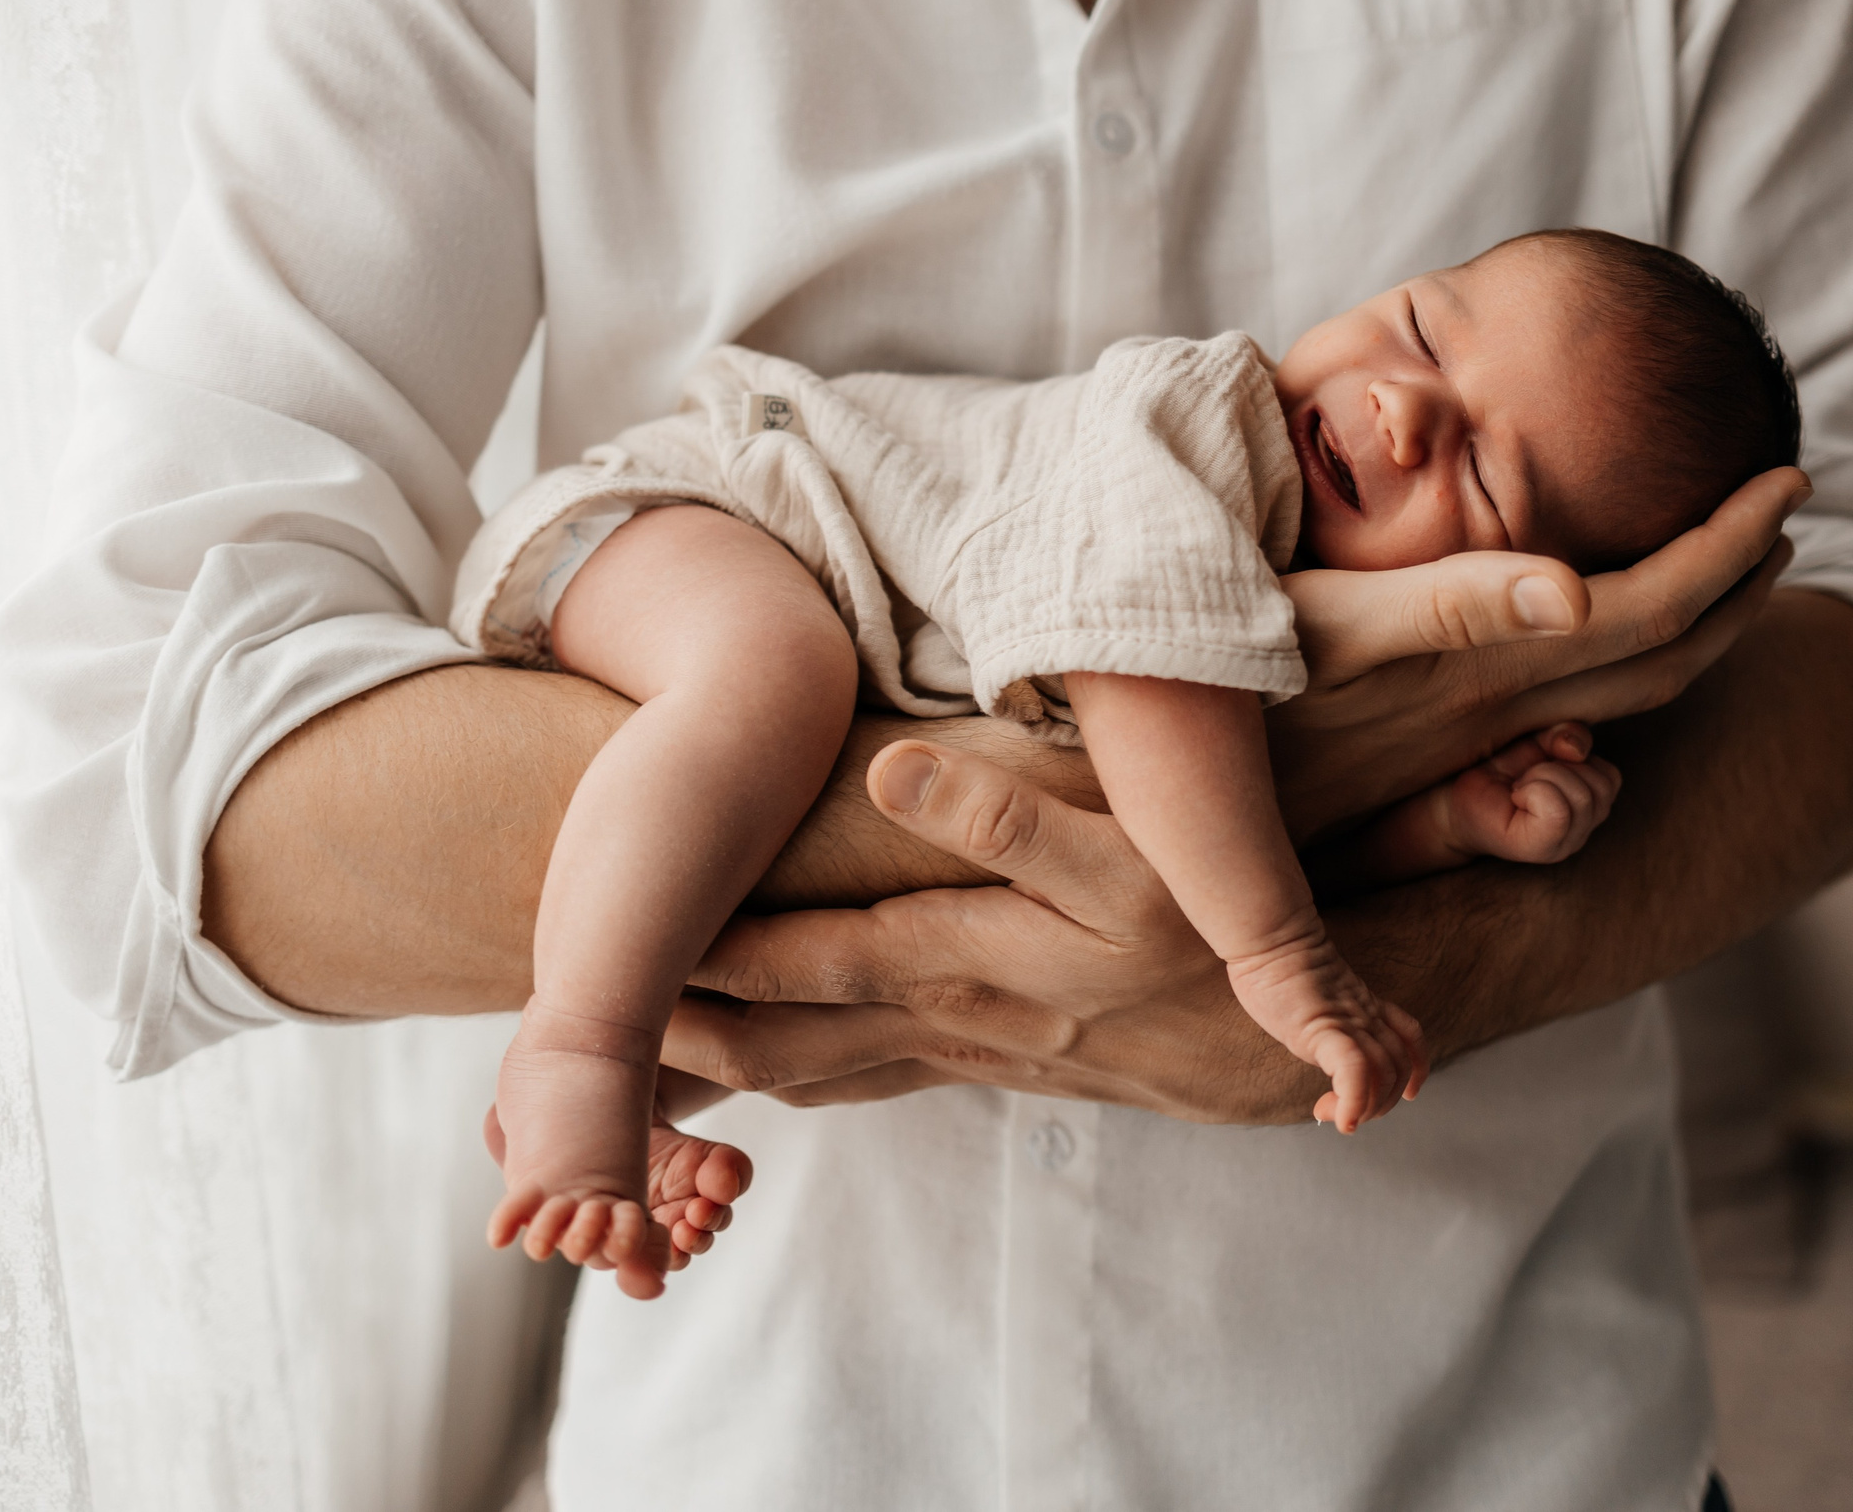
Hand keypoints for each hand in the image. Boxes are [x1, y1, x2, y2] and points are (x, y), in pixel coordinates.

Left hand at [661, 738, 1320, 1123]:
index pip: (799, 967)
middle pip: (779, 1045)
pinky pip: (863, 1085)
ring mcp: (963, 1055)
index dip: (702, 960)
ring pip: (813, 1075)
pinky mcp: (989, 1065)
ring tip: (625, 1074)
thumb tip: (890, 767)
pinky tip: (754, 1080)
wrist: (1278, 1045)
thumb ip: (1006, 814)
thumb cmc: (1206, 937)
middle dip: (678, 1047)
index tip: (609, 950)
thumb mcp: (1128, 863)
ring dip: (722, 1078)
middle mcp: (945, 1022)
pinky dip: (793, 1086)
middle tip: (573, 1045)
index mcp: (962, 963)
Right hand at [1273, 467, 1807, 834]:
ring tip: (1724, 559)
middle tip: (1784, 505)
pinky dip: (1610, 653)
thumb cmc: (1223, 688)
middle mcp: (1492, 710)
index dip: (1731, 547)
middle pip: (1664, 660)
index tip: (1794, 477)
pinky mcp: (1426, 742)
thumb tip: (1583, 594)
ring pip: (1620, 690)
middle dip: (1739, 582)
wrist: (1159, 805)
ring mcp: (1464, 733)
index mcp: (1487, 670)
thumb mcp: (1329, 635)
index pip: (1650, 612)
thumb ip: (1455, 609)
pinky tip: (1595, 618)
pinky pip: (1560, 706)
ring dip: (1688, 620)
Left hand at [1436, 723, 1621, 864]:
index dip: (1577, 758)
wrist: (1457, 795)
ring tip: (1521, 786)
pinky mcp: (1541, 850)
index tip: (1543, 764)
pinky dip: (1535, 791)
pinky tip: (1517, 796)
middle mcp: (1582, 832)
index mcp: (1589, 809)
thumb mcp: (1539, 742)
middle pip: (1600, 787)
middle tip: (1527, 777)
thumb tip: (1576, 750)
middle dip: (1559, 766)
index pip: (1610, 778)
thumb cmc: (1499, 772)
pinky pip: (1558, 811)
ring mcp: (1564, 845)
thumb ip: (1566, 734)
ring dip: (1543, 776)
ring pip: (1581, 796)